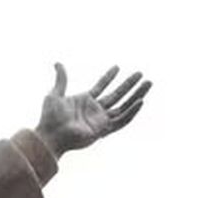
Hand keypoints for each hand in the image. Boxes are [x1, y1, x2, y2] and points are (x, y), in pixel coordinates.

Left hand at [35, 63, 150, 158]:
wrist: (50, 135)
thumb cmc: (50, 118)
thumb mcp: (55, 94)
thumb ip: (61, 79)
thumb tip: (57, 63)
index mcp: (85, 101)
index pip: (101, 86)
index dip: (109, 77)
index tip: (117, 67)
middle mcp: (95, 111)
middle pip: (117, 96)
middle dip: (130, 85)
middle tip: (142, 75)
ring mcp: (100, 121)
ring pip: (123, 107)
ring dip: (136, 96)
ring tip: (148, 84)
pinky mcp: (103, 130)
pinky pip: (121, 121)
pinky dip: (131, 113)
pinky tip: (140, 102)